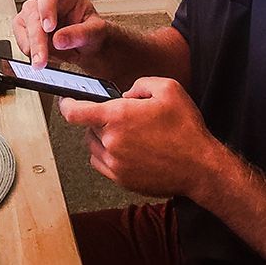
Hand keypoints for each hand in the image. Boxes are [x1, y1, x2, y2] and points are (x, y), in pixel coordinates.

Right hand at [13, 0, 107, 68]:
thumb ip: (80, 33)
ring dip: (32, 48)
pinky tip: (44, 58)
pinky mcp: (25, 29)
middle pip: (33, 14)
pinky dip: (31, 53)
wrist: (87, 44)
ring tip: (42, 63)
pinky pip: (22, 41)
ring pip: (24, 28)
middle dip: (36, 39)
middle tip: (41, 57)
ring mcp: (32, 14)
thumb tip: (59, 40)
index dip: (46, 7)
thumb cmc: (91, 30)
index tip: (48, 27)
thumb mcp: (95, 30)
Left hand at [59, 76, 221, 198]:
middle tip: (123, 118)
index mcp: (118, 117)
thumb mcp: (168, 88)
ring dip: (103, 138)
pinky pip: (102, 164)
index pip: (75, 112)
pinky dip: (108, 155)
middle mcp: (112, 141)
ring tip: (128, 134)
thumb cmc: (186, 129)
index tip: (65, 101)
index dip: (66, 104)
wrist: (200, 166)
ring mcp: (115, 163)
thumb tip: (126, 94)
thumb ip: (140, 84)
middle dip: (99, 120)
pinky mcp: (121, 179)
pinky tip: (128, 150)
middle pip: (88, 128)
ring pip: (94, 147)